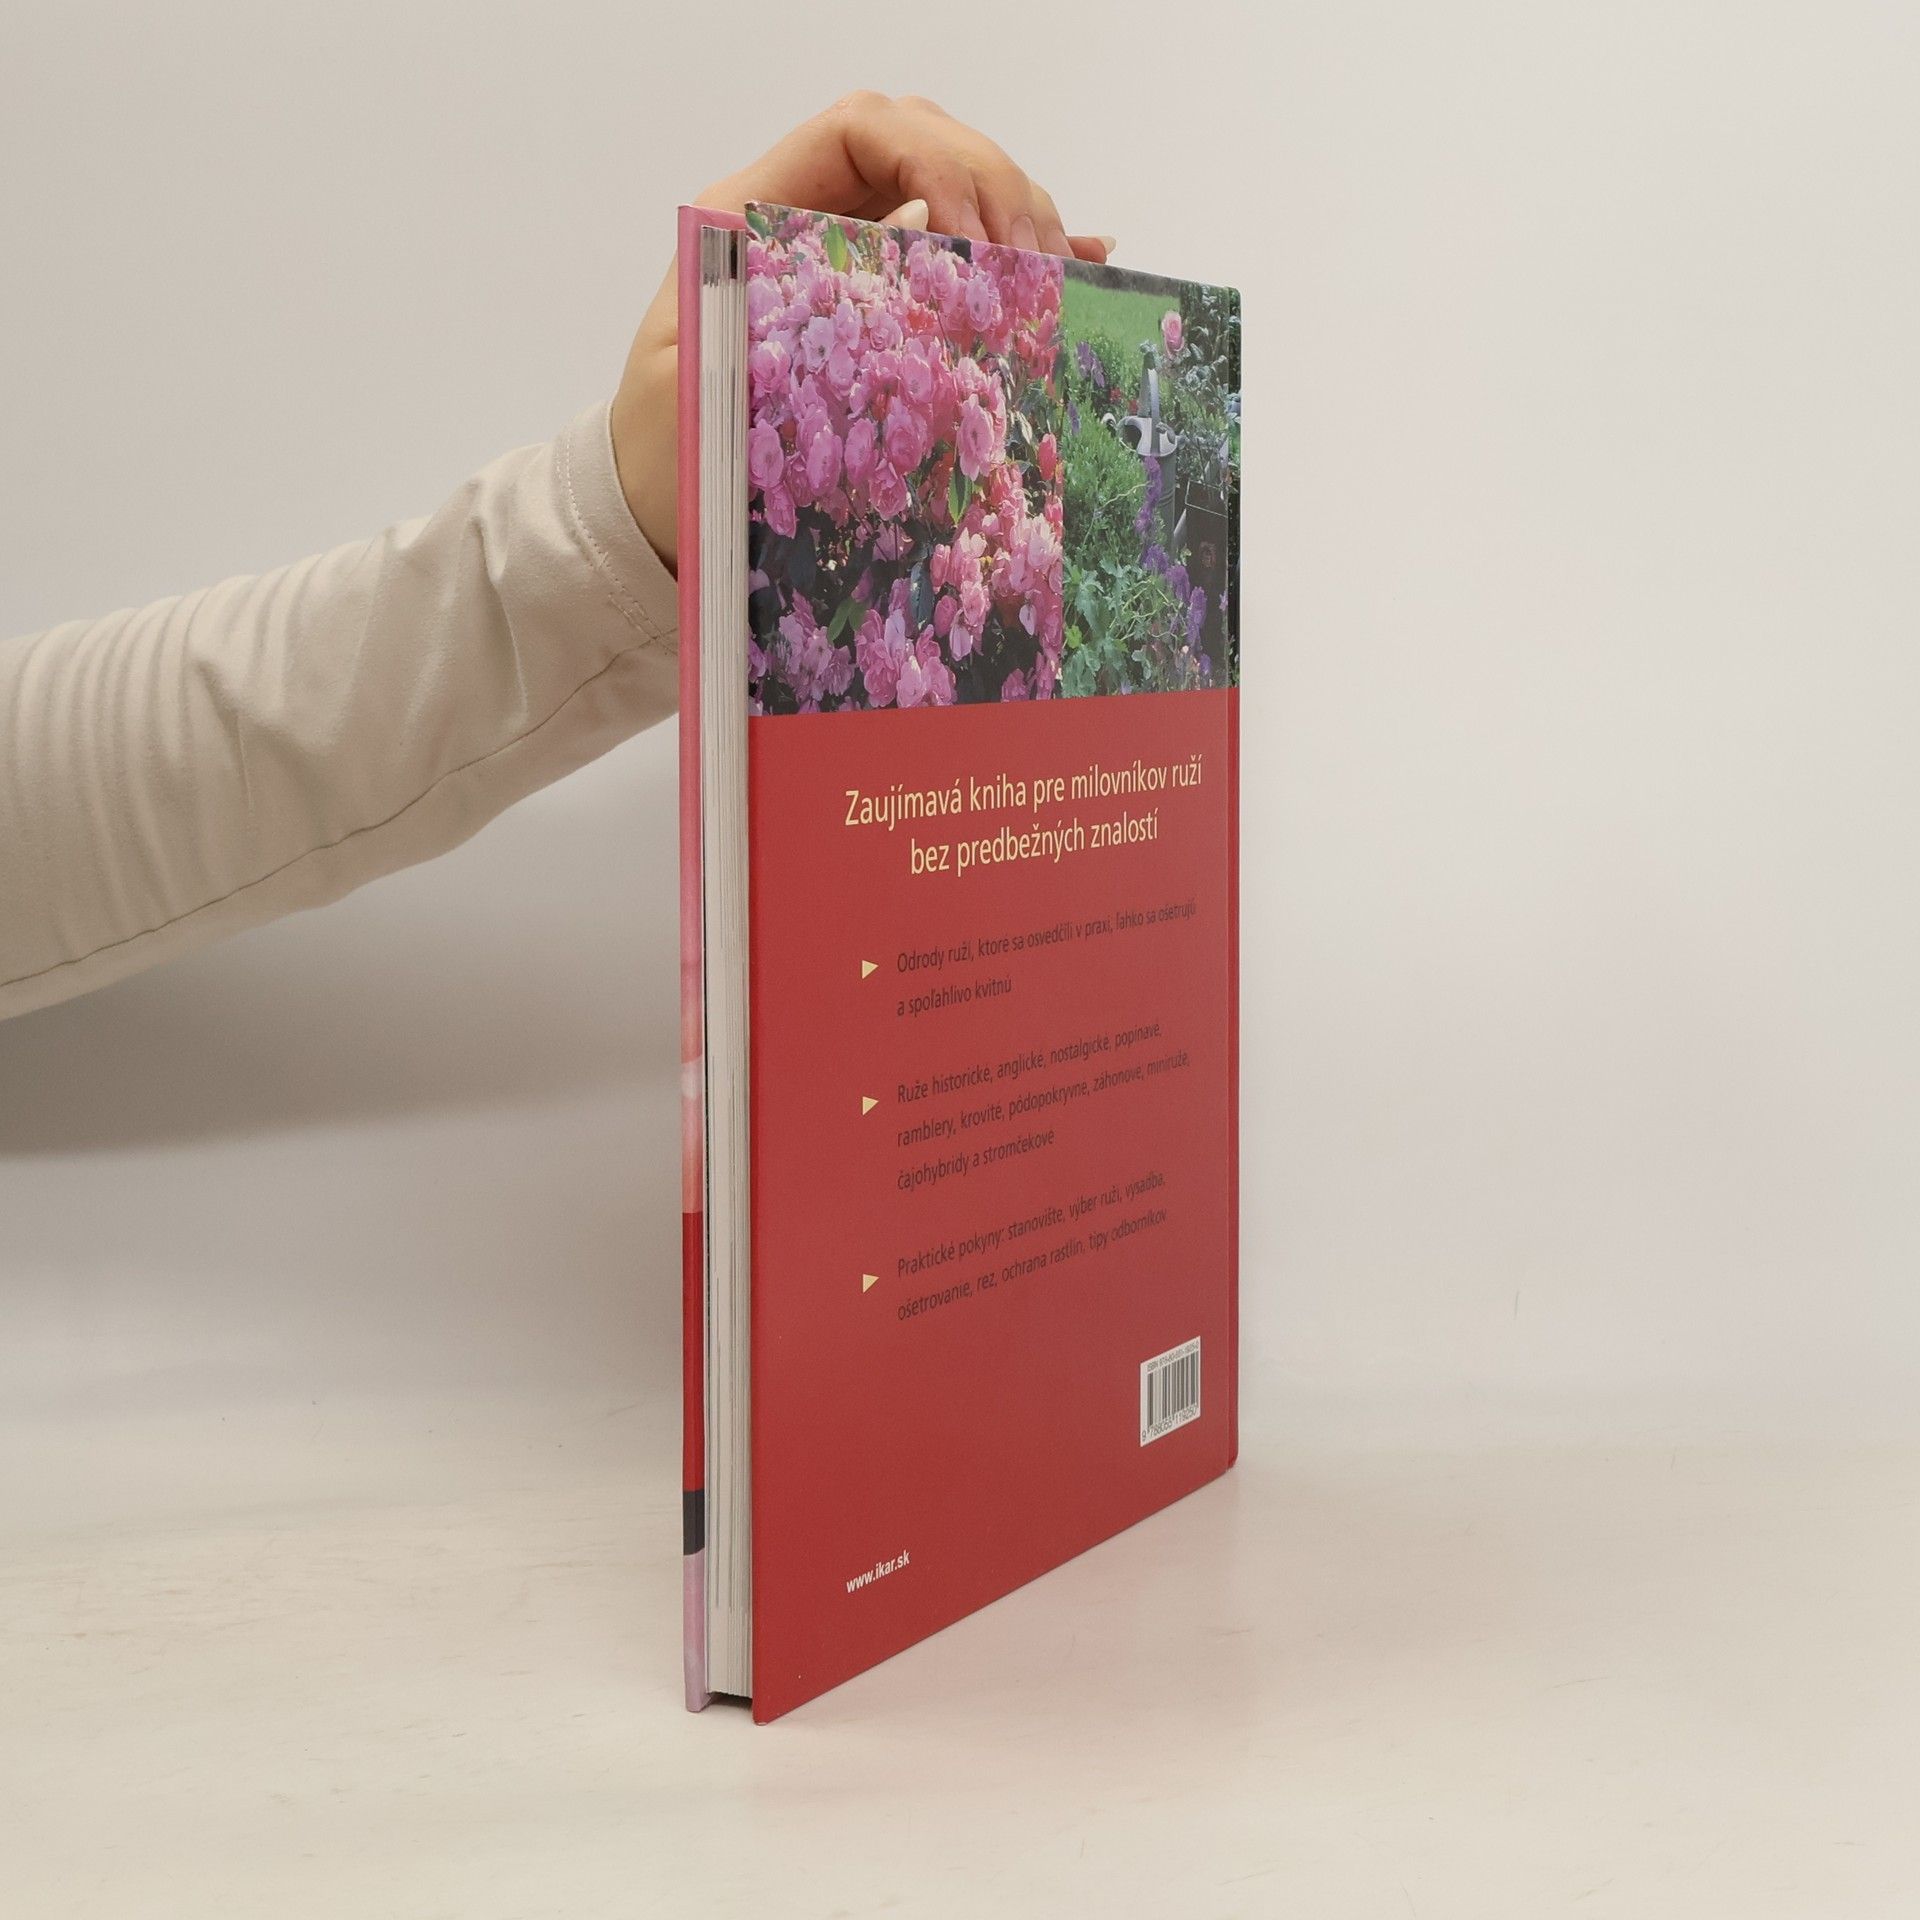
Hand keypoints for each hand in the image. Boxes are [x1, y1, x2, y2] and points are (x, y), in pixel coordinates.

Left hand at [610, 93, 1114, 571]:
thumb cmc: (667, 455)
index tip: (978, 237)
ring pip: (956, 193)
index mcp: (748, 212)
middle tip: (1035, 267)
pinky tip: (1078, 265)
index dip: (935, 156)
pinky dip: (1022, 259)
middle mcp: (804, 220)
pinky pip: (963, 259)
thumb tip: (908, 250)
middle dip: (995, 188)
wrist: (653, 512)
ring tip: (1061, 278)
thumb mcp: (710, 383)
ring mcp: (848, 263)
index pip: (859, 129)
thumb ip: (790, 313)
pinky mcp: (881, 313)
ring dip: (1021, 221)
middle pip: (924, 147)